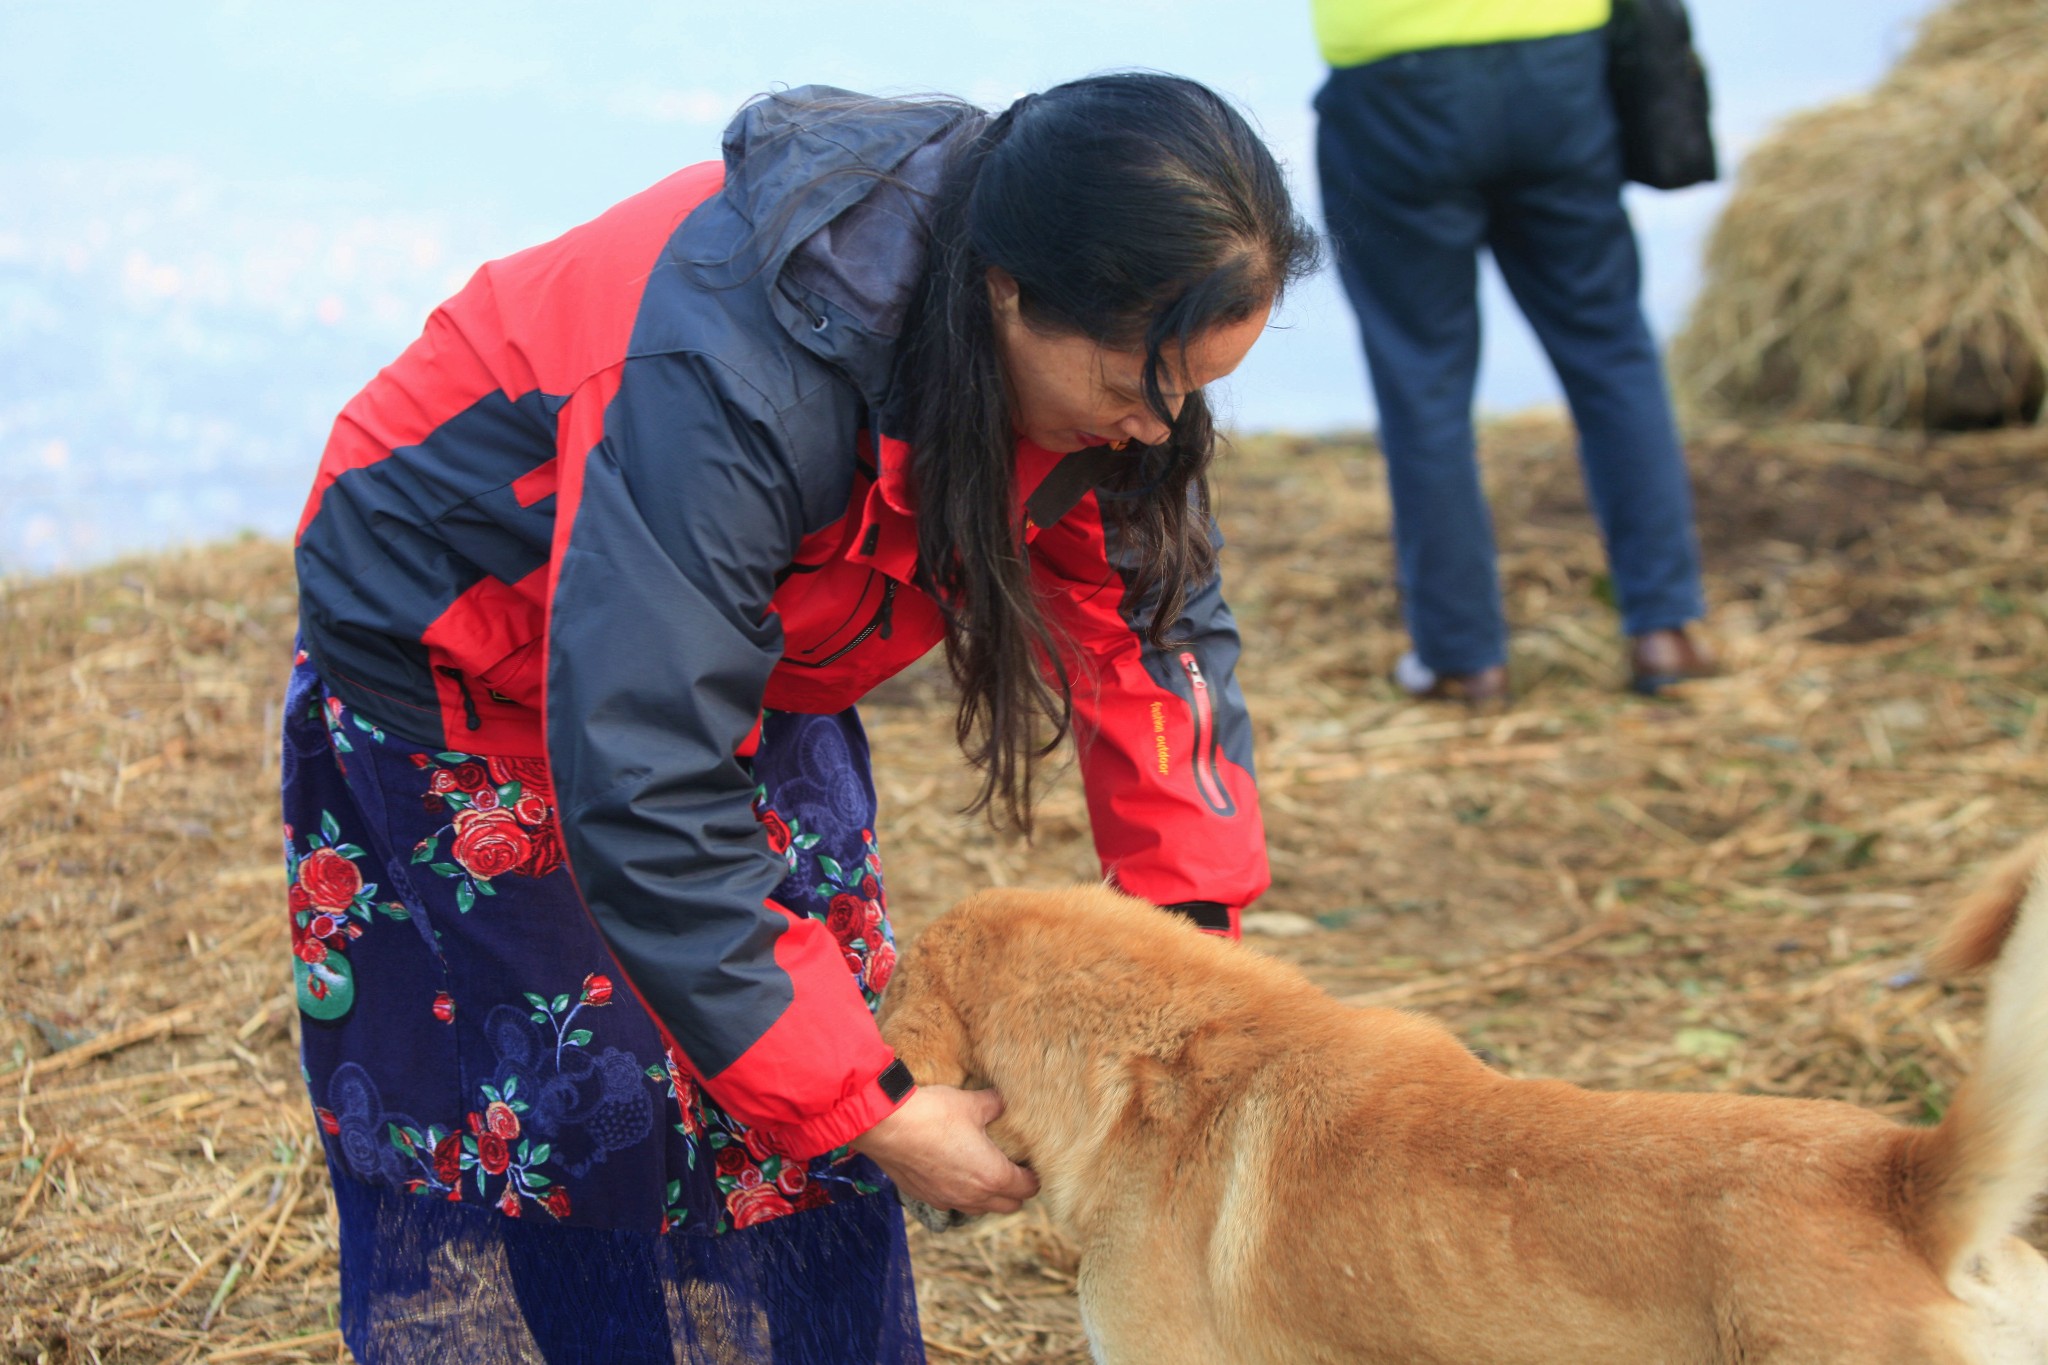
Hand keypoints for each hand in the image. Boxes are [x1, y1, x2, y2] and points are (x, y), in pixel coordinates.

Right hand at [852, 1084, 1037, 1216]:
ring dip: (988, 1195)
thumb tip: (1004, 1101)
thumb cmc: (933, 1114)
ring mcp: (947, 1200)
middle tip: (1013, 1167)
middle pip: (1008, 1206)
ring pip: (980, 1209)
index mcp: (992, 1175)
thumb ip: (995, 1104)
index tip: (1031, 1162)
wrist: (885, 1126)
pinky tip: (954, 1171)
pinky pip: (952, 1203)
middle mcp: (972, 1196)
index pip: (1027, 1188)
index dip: (1034, 1176)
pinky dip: (961, 1193)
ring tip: (985, 1170)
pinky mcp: (924, 1197)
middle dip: (1015, 1190)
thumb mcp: (972, 1103)